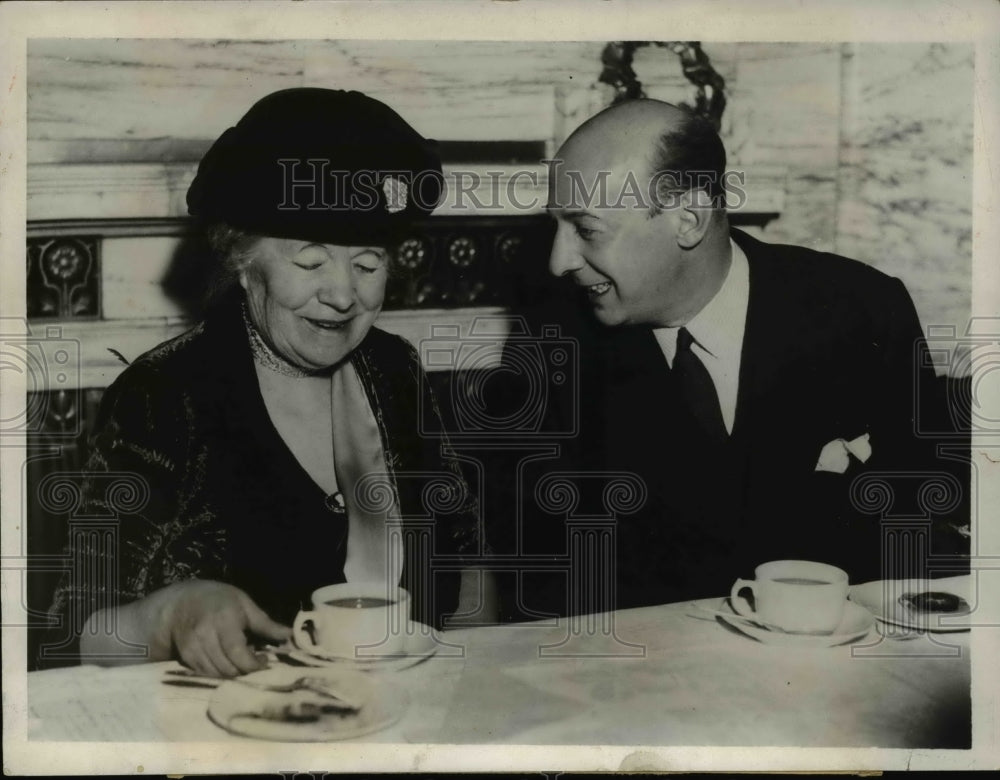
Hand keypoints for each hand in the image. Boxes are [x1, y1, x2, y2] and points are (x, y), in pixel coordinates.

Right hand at [150, 580, 290, 676]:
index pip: (238, 652)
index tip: (265, 662)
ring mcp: (193, 647)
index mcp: (224, 620)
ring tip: (242, 663)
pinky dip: (219, 674)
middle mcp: (206, 635)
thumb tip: (290, 635)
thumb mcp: (245, 604)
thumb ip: (266, 624)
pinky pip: (205, 674)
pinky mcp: (185, 657)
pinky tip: (228, 664)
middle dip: (246, 671)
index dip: (253, 664)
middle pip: (228, 667)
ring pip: (217, 674)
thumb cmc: (219, 600)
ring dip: (233, 674)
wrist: (181, 602)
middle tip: (256, 663)